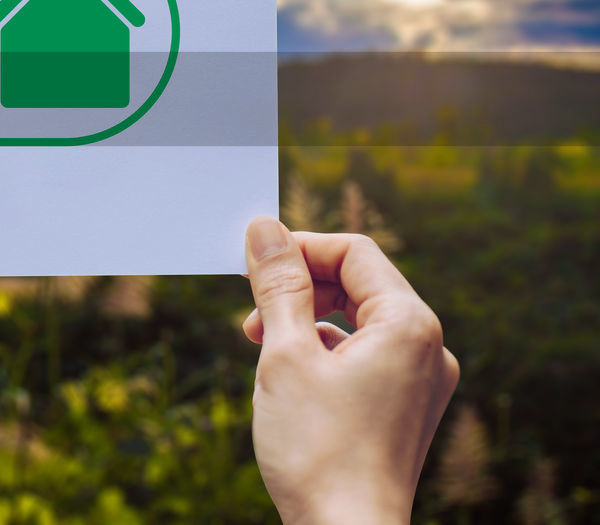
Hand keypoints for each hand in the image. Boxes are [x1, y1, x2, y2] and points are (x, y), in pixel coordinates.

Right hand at [242, 217, 458, 524]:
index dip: (299, 248)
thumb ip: (277, 284)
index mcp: (410, 325)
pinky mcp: (405, 407)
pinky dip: (323, 351)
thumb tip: (264, 229)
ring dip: (305, 318)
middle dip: (299, 286)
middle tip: (251, 309)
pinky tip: (289, 377)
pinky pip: (364, 354)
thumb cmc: (318, 449)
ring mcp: (421, 381)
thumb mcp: (284, 354)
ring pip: (357, 320)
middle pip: (358, 283)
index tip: (251, 264)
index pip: (353, 252)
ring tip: (261, 345)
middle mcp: (428, 347)